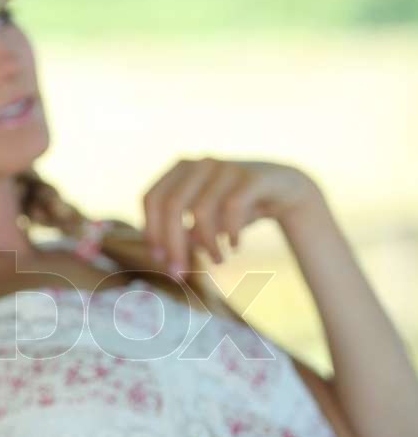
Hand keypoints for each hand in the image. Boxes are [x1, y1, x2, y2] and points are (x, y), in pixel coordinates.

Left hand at [140, 157, 322, 274]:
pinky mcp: (252, 176)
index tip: (160, 259)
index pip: (152, 198)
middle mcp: (200, 163)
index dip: (152, 229)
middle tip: (180, 273)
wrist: (284, 190)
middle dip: (174, 244)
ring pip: (201, 210)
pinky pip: (232, 207)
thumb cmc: (236, 207)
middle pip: (172, 206)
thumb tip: (163, 258)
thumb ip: (183, 236)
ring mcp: (226, 167)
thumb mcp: (205, 223)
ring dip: (207, 244)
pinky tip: (235, 246)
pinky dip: (230, 232)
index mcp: (181, 169)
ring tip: (218, 260)